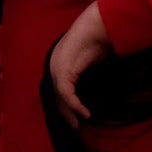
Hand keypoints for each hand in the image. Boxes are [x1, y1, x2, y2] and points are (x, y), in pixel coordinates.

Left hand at [49, 2, 110, 128]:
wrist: (96, 26)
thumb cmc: (97, 38)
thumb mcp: (89, 58)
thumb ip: (84, 71)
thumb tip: (90, 83)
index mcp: (58, 62)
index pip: (58, 88)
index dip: (65, 103)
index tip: (76, 115)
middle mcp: (54, 66)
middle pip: (56, 95)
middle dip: (65, 112)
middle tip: (75, 125)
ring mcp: (56, 69)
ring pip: (59, 97)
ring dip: (69, 112)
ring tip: (79, 122)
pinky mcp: (62, 72)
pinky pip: (66, 94)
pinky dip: (75, 104)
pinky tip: (84, 111)